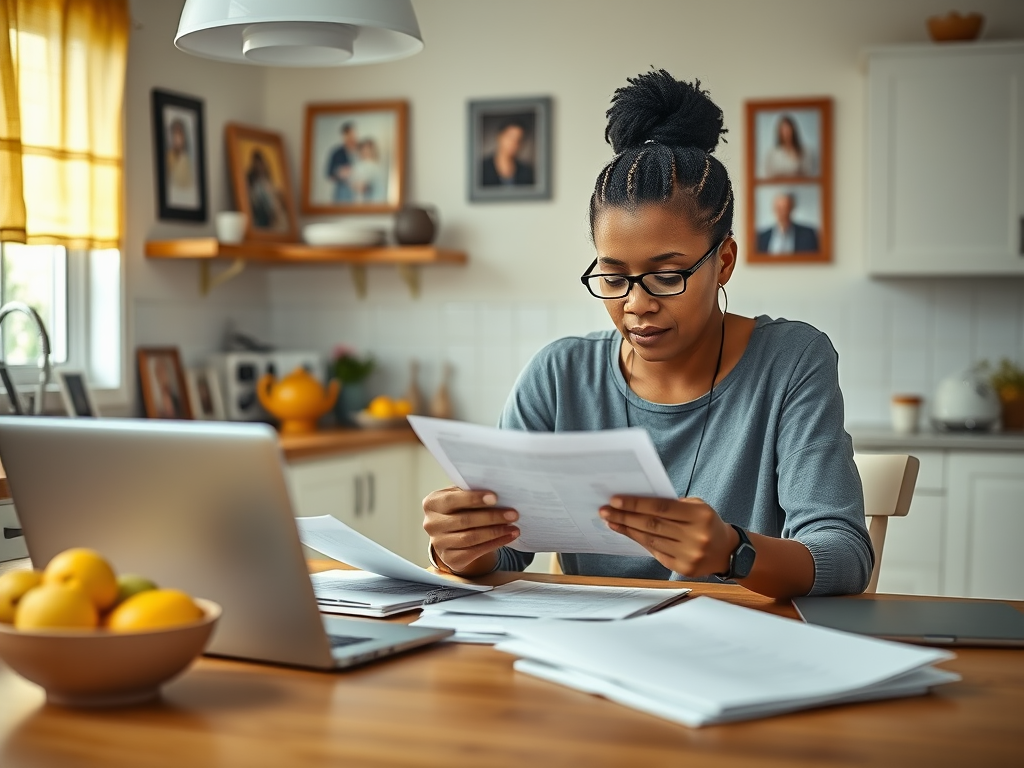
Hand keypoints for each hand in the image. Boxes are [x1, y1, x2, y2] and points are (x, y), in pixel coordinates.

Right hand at [422, 487, 518, 575]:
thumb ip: (469, 491)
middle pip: (464, 520)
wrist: (452, 536)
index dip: (474, 498)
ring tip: (514, 527)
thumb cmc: (459, 510)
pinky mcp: (450, 559)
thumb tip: (495, 486)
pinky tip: (508, 537)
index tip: (495, 497)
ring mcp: (439, 543)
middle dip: (492, 517)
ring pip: (471, 538)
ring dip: (496, 532)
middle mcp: (431, 524)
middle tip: (513, 514)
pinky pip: (475, 552)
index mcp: (432, 503)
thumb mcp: (459, 497)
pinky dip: (494, 544)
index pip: (452, 500)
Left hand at [599, 495, 738, 577]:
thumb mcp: (697, 507)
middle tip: (605, 510)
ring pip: (650, 540)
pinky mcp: (683, 569)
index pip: (661, 508)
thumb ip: (671, 505)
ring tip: (611, 521)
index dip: (636, 504)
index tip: (615, 500)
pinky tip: (627, 533)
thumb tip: (638, 502)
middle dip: (625, 517)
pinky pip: (655, 552)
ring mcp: (689, 555)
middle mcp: (695, 537)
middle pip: (652, 525)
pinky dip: (639, 542)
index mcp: (699, 516)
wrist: (727, 551)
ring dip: (627, 530)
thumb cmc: (707, 523)